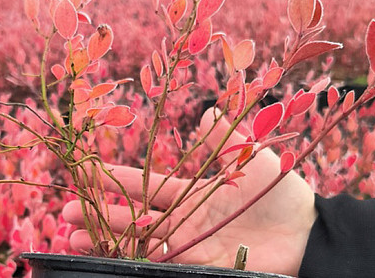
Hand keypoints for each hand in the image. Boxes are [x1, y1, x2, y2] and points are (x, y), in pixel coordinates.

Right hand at [63, 109, 316, 275]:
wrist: (308, 234)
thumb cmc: (282, 194)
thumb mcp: (251, 156)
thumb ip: (225, 137)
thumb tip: (206, 112)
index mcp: (191, 194)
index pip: (145, 186)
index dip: (116, 181)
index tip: (85, 172)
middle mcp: (183, 221)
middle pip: (132, 217)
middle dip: (99, 213)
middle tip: (66, 212)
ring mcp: (188, 247)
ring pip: (137, 243)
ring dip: (105, 239)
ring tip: (72, 237)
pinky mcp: (197, 267)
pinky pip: (158, 263)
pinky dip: (130, 260)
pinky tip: (106, 258)